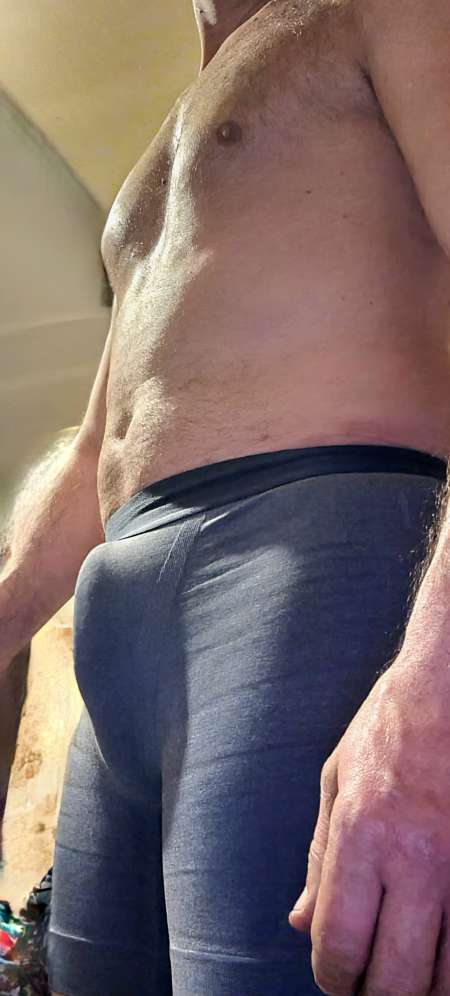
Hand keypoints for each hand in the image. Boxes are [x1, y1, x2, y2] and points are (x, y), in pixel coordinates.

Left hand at [289, 657, 449, 994]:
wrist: (448, 690)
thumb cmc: (388, 730)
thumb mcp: (336, 783)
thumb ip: (321, 861)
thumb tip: (302, 924)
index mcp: (363, 833)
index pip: (340, 944)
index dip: (331, 977)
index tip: (334, 976)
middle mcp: (417, 858)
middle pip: (396, 979)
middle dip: (374, 995)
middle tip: (368, 984)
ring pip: (447, 977)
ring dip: (420, 987)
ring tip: (404, 970)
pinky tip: (436, 950)